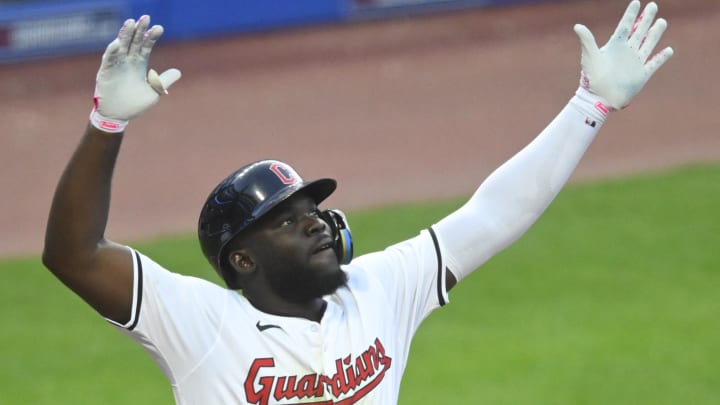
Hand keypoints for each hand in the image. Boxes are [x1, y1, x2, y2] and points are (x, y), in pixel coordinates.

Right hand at [90, 15, 181, 131]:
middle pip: (134, 42)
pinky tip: (117, 43)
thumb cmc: (134, 104)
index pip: (146, 46)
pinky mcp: (106, 72)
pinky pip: (109, 59)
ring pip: (121, 46)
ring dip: (125, 34)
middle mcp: (127, 61)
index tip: (159, 28)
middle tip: (145, 18)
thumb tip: (179, 72)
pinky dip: (112, 51)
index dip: (151, 37)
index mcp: (139, 65)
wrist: (118, 115)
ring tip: (131, 23)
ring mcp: (116, 65)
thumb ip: (163, 81)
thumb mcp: (153, 92)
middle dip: (139, 30)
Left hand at [574, 1, 672, 109]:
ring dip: (655, 33)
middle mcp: (626, 52)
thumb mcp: (589, 57)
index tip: (636, 2)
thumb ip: (586, 40)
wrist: (599, 99)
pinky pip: (654, 64)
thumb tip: (577, 26)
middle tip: (653, 6)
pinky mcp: (641, 75)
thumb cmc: (592, 79)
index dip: (631, 14)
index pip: (625, 26)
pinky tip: (668, 50)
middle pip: (639, 31)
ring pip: (648, 44)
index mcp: (615, 46)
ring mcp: (635, 63)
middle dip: (646, 19)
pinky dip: (661, 57)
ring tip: (662, 22)